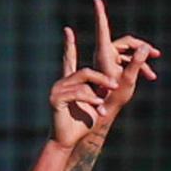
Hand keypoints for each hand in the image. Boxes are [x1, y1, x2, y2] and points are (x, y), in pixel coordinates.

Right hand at [49, 24, 117, 149]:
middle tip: (115, 86)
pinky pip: (78, 92)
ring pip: (83, 79)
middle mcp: (62, 82)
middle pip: (86, 71)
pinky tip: (98, 105)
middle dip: (103, 78)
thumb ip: (104, 90)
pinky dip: (90, 98)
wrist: (69, 141)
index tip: (67, 30)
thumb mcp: (98, 104)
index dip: (68, 44)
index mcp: (70, 81)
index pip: (68, 58)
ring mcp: (57, 89)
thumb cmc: (84, 123)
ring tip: (105, 101)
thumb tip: (114, 81)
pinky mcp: (55, 99)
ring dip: (98, 90)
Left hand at [87, 0, 159, 122]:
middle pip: (126, 43)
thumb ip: (137, 63)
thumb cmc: (112, 99)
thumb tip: (145, 47)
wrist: (103, 114)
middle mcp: (105, 55)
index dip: (100, 14)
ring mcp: (108, 61)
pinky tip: (148, 77)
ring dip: (142, 62)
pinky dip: (138, 67)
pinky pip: (127, 62)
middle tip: (156, 54)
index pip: (103, 29)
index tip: (96, 0)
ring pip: (129, 54)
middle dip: (142, 49)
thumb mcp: (128, 80)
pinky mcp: (112, 69)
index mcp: (104, 54)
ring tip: (152, 76)